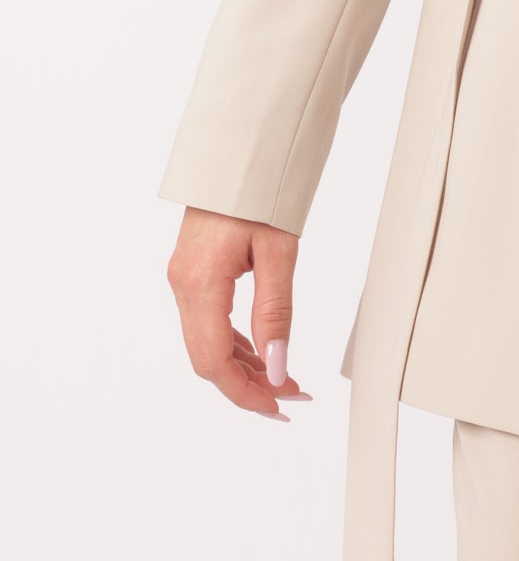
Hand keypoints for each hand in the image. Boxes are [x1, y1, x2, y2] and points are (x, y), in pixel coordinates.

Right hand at [166, 206, 311, 420]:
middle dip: (249, 385)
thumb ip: (275, 313)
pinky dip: (235, 344)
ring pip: (207, 343)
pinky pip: (208, 323)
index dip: (245, 393)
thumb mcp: (279, 253)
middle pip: (208, 359)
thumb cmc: (259, 192)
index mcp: (200, 284)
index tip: (279, 407)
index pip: (213, 362)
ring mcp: (184, 280)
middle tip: (293, 396)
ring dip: (244, 367)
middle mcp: (183, 286)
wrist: (237, 153)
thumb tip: (278, 369)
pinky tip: (262, 351)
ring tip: (285, 379)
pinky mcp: (192, 273)